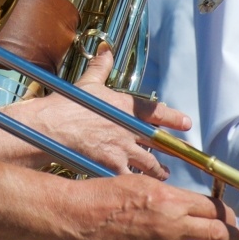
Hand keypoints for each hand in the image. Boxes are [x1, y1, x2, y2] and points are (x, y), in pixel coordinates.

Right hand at [11, 46, 189, 177]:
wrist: (52, 127)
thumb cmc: (67, 104)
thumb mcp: (87, 82)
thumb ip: (101, 68)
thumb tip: (106, 51)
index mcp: (126, 107)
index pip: (158, 112)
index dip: (175, 118)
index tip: (186, 123)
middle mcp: (129, 129)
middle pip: (159, 143)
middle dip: (171, 150)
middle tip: (177, 155)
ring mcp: (122, 150)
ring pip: (149, 164)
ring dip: (157, 170)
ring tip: (162, 174)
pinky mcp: (112, 167)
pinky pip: (131, 178)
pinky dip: (137, 184)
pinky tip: (140, 188)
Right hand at [68, 174, 238, 239]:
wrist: (77, 218)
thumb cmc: (104, 195)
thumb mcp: (140, 184)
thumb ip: (167, 195)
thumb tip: (185, 203)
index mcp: (170, 199)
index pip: (213, 208)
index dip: (228, 214)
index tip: (234, 218)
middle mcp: (171, 226)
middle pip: (217, 234)